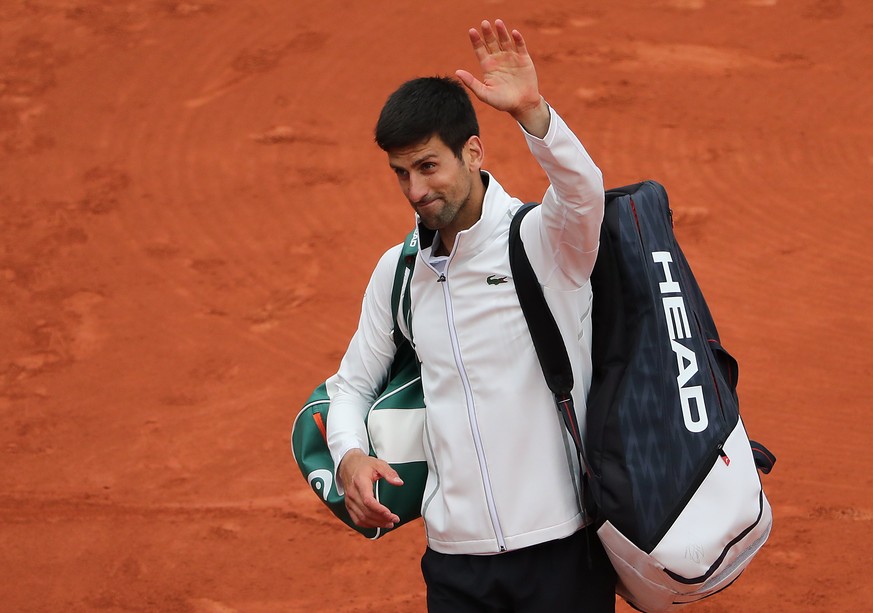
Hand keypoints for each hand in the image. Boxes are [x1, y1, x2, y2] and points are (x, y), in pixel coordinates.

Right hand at [338, 449, 403, 528]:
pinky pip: (356, 519)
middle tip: (394, 520)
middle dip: (381, 518)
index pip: (368, 501)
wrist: (348, 464)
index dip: (379, 510)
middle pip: (366, 512)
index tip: (390, 514)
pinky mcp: (348, 505)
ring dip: (376, 523)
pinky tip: (377, 524)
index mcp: (360, 482)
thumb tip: (399, 482)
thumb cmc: (364, 465)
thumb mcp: (379, 464)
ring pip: (362, 518)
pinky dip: (367, 524)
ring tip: (388, 523)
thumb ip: (389, 473)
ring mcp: (349, 500)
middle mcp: (353, 493)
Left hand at [455, 19, 549, 136]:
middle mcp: (498, 59)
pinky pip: (520, 46)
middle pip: (491, 42)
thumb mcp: (484, 94)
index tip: (471, 31)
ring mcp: (511, 57)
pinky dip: (517, 39)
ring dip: (501, 31)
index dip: (476, 40)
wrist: (522, 105)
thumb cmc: (502, 102)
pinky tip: (514, 33)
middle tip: (484, 23)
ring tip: (497, 22)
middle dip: (487, 33)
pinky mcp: (524, 59)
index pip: (480, 49)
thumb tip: (457, 72)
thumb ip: (471, 83)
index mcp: (488, 66)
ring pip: (505, 41)